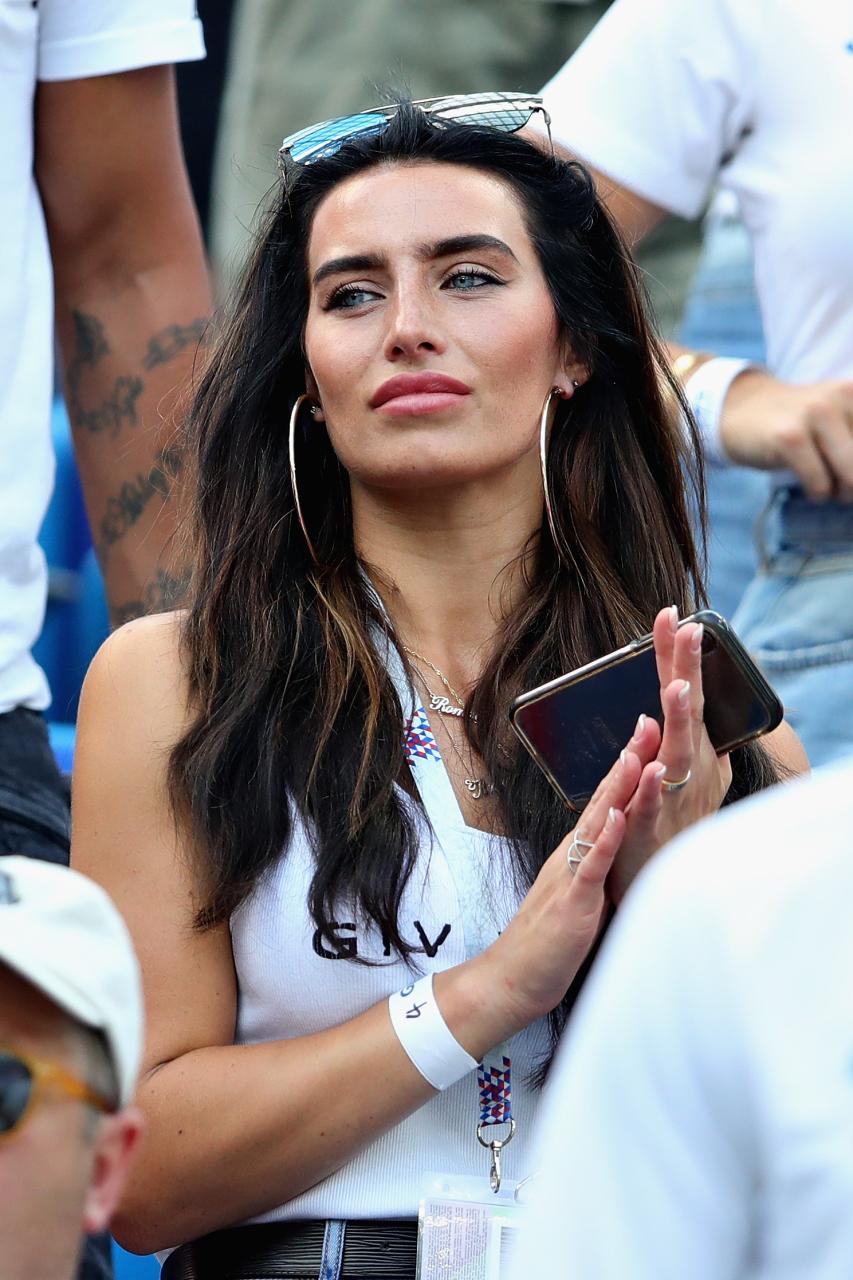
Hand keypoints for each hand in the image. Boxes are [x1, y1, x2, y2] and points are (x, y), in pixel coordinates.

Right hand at [475, 741, 661, 1030]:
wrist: (514, 975)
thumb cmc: (550, 940)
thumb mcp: (581, 893)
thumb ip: (597, 865)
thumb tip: (618, 844)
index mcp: (579, 851)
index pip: (607, 800)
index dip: (628, 765)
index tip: (647, 731)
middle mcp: (574, 853)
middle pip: (604, 798)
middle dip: (628, 760)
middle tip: (648, 721)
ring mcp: (572, 874)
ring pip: (599, 823)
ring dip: (618, 788)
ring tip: (637, 754)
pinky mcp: (573, 901)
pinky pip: (591, 866)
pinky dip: (606, 840)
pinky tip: (619, 817)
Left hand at [608, 608, 731, 901]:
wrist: (662, 879)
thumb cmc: (673, 822)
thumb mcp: (687, 775)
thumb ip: (687, 740)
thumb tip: (694, 704)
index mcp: (689, 749)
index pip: (683, 692)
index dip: (677, 655)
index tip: (672, 613)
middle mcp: (688, 767)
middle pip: (688, 711)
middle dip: (687, 668)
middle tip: (688, 629)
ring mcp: (674, 796)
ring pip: (676, 754)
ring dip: (680, 720)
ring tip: (680, 687)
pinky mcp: (653, 829)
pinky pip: (653, 805)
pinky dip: (653, 785)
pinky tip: (652, 766)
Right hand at [721, 371, 852, 500]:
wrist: (742, 410)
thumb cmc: (801, 424)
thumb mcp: (842, 420)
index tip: (846, 470)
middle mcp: (844, 395)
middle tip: (844, 486)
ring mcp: (816, 414)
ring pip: (851, 478)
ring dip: (841, 493)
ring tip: (828, 484)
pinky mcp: (789, 437)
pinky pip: (820, 485)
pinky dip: (818, 494)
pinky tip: (807, 483)